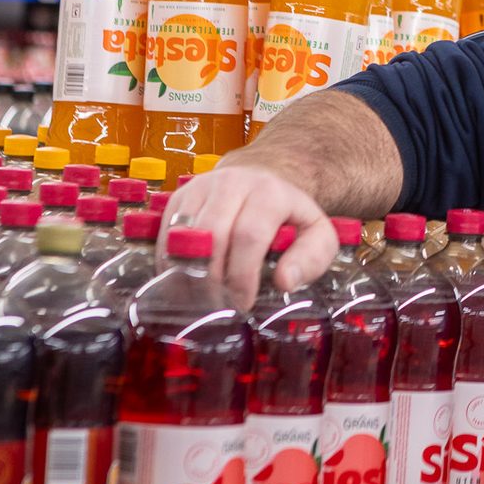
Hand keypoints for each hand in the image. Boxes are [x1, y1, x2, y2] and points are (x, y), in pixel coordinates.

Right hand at [165, 154, 340, 307]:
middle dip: (212, 278)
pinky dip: (170, 262)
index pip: (249, 235)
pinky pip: (166, 232)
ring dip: (187, 273)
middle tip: (218, 305)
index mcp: (270, 193)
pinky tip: (183, 282)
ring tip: (199, 299)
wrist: (264, 178)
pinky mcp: (180, 196)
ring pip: (184, 234)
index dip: (241, 275)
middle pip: (211, 235)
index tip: (242, 302)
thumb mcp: (317, 234)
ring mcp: (202, 187)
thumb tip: (285, 281)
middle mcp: (233, 183)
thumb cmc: (290, 215)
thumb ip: (312, 258)